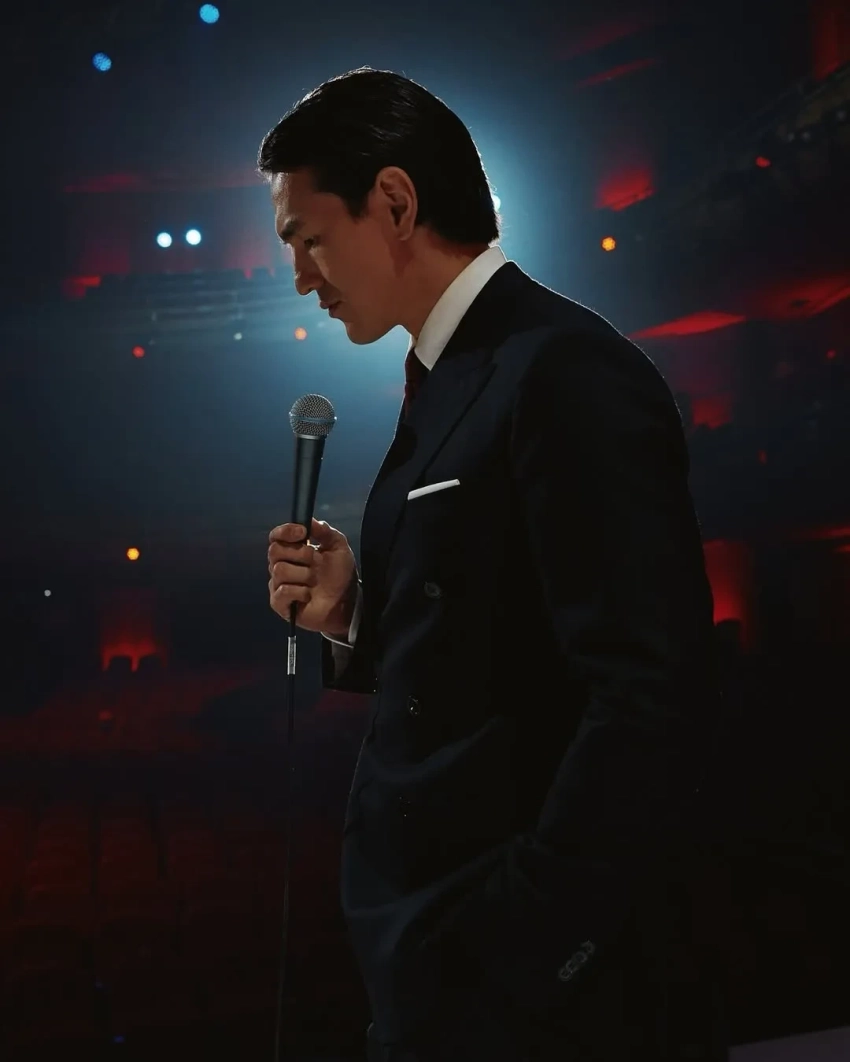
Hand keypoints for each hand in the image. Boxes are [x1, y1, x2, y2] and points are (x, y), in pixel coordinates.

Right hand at [268, 518, 357, 636]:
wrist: (346, 602)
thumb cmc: (340, 575)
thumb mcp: (338, 548)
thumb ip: (325, 531)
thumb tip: (310, 520)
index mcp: (292, 550)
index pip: (276, 536)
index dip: (285, 531)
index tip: (303, 533)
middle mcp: (282, 565)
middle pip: (274, 551)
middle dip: (300, 554)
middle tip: (316, 561)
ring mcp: (278, 584)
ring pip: (280, 570)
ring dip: (304, 575)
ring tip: (315, 582)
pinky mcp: (279, 603)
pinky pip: (283, 591)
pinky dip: (300, 592)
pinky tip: (308, 595)